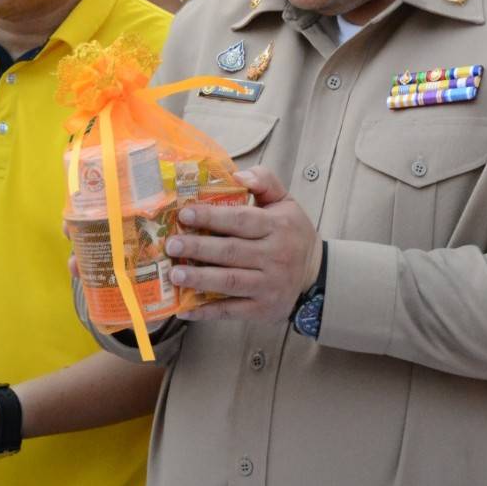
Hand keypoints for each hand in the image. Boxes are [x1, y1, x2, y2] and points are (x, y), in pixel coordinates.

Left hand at [164, 167, 322, 323]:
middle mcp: (275, 256)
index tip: (185, 214)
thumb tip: (236, 174)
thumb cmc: (292, 234)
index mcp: (278, 226)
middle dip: (198, 248)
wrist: (314, 276)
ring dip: (199, 279)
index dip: (211, 217)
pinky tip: (184, 308)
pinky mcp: (262, 309)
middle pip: (231, 251)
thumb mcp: (286, 202)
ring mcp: (268, 285)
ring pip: (229, 281)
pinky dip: (206, 311)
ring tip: (174, 273)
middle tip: (171, 245)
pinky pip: (231, 311)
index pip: (241, 220)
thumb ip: (264, 181)